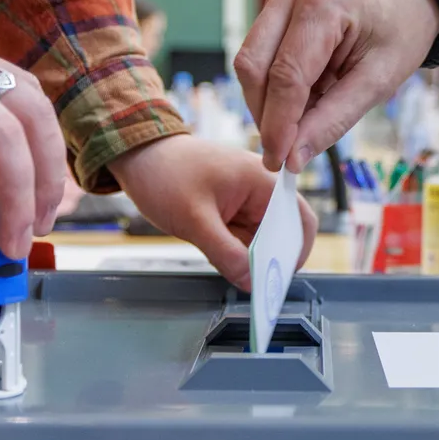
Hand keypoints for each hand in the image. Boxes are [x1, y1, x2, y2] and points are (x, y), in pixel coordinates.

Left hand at [110, 135, 317, 288]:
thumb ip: (225, 253)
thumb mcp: (194, 220)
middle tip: (252, 283)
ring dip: (250, 257)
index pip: (300, 221)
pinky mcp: (232, 210)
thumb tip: (250, 282)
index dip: (294, 252)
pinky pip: (244, 238)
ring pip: (261, 240)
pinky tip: (221, 258)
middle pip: (282, 234)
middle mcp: (261, 190)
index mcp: (262, 181)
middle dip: (269, 259)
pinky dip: (236, 251)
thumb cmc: (165, 174)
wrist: (138, 156)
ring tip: (229, 266)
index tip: (277, 280)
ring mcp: (246, 201)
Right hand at [234, 0, 438, 172]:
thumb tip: (293, 157)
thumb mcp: (379, 81)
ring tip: (308, 114)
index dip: (278, 124)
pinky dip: (276, 85)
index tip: (279, 161)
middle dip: (265, 114)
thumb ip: (333, 119)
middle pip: (253, 67)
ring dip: (270, 100)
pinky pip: (259, 54)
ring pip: (250, 62)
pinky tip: (307, 93)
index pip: (285, 75)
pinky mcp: (275, 4)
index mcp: (325, 2)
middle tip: (286, 150)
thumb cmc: (402, 27)